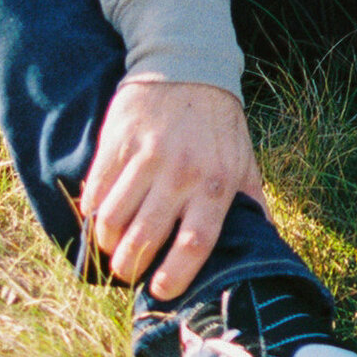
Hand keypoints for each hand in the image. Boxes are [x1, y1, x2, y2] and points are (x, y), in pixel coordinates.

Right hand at [76, 76, 268, 300]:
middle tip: (130, 271)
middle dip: (130, 268)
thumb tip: (263, 249)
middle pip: (143, 241)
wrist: (186, 66)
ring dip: (107, 244)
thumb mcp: (243, 160)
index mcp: (216, 183)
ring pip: (111, 222)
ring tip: (114, 245)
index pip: (195, 244)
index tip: (162, 290)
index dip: (174, 277)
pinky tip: (101, 215)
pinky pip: (94, 194)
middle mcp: (180, 173)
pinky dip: (92, 213)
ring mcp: (145, 158)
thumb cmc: (218, 124)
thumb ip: (250, 203)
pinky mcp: (116, 144)